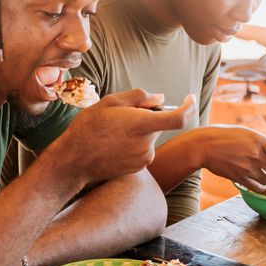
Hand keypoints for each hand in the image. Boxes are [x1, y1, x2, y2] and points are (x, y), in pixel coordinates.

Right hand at [55, 90, 196, 182]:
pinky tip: (114, 143)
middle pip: (159, 124)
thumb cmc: (89, 127)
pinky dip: (135, 142)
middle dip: (148, 116)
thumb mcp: (110, 102)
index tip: (191, 98)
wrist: (74, 161)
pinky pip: (143, 149)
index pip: (178, 118)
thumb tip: (161, 98)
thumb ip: (140, 97)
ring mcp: (143, 158)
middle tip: (122, 115)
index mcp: (142, 125)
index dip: (189, 107)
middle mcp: (147, 144)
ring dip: (139, 130)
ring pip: (150, 136)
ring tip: (113, 131)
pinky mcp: (139, 168)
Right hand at [198, 125, 265, 193]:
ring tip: (259, 174)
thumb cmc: (224, 136)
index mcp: (259, 140)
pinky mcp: (240, 178)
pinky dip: (260, 187)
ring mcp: (248, 168)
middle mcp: (256, 154)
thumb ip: (261, 142)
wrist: (205, 146)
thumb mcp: (246, 132)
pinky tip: (256, 183)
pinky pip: (258, 188)